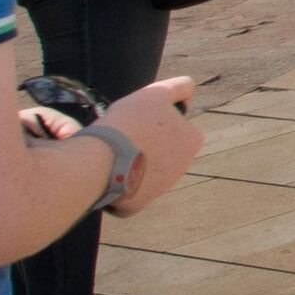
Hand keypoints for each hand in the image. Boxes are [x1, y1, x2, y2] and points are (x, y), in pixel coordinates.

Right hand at [106, 78, 209, 209]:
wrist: (102, 162)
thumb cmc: (130, 124)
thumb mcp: (155, 94)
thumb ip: (177, 88)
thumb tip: (189, 88)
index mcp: (192, 141)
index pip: (174, 124)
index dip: (153, 118)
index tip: (138, 119)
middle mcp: (182, 168)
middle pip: (158, 149)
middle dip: (144, 142)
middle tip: (123, 135)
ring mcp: (160, 189)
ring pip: (142, 168)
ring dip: (130, 161)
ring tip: (112, 153)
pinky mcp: (138, 205)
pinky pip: (126, 189)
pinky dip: (117, 181)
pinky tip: (106, 172)